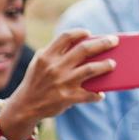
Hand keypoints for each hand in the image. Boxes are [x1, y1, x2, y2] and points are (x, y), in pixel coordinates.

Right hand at [0, 29, 119, 132]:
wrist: (24, 107)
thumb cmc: (36, 81)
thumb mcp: (39, 63)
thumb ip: (55, 52)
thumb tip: (84, 43)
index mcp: (47, 56)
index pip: (66, 36)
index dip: (80, 32)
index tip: (89, 33)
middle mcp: (55, 67)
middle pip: (84, 49)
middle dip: (102, 43)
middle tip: (114, 40)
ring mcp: (62, 82)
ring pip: (91, 69)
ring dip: (105, 65)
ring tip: (113, 63)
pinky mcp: (67, 98)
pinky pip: (89, 94)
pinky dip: (97, 94)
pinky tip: (101, 94)